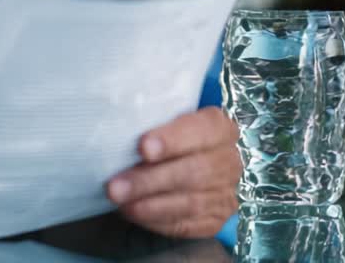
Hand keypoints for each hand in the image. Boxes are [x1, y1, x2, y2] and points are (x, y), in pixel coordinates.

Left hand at [105, 107, 239, 238]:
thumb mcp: (164, 120)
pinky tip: (134, 213)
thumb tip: (116, 134)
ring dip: (150, 205)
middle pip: (193, 172)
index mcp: (220, 128)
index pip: (201, 130)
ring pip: (190, 202)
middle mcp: (229, 161)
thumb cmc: (168, 135)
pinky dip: (158, 221)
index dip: (172, 140)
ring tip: (120, 203)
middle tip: (115, 187)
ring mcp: (225, 193)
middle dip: (150, 181)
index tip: (143, 148)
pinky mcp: (215, 219)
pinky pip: (187, 225)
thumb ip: (151, 123)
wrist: (189, 160)